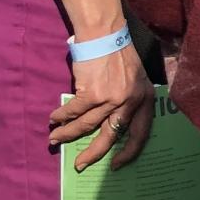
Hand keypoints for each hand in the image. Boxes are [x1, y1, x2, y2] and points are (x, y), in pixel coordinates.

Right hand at [49, 43, 154, 170]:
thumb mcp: (135, 79)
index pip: (141, 134)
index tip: (116, 165)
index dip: (129, 152)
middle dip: (93, 153)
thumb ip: (128, 101)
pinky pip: (73, 112)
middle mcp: (130, 102)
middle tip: (80, 164)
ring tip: (55, 138)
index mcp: (144, 99)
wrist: (105, 34)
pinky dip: (61, 117)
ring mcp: (111, 99)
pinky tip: (54, 119)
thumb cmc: (119, 55)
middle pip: (110, 136)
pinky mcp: (92, 93)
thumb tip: (110, 125)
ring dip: (67, 134)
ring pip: (85, 125)